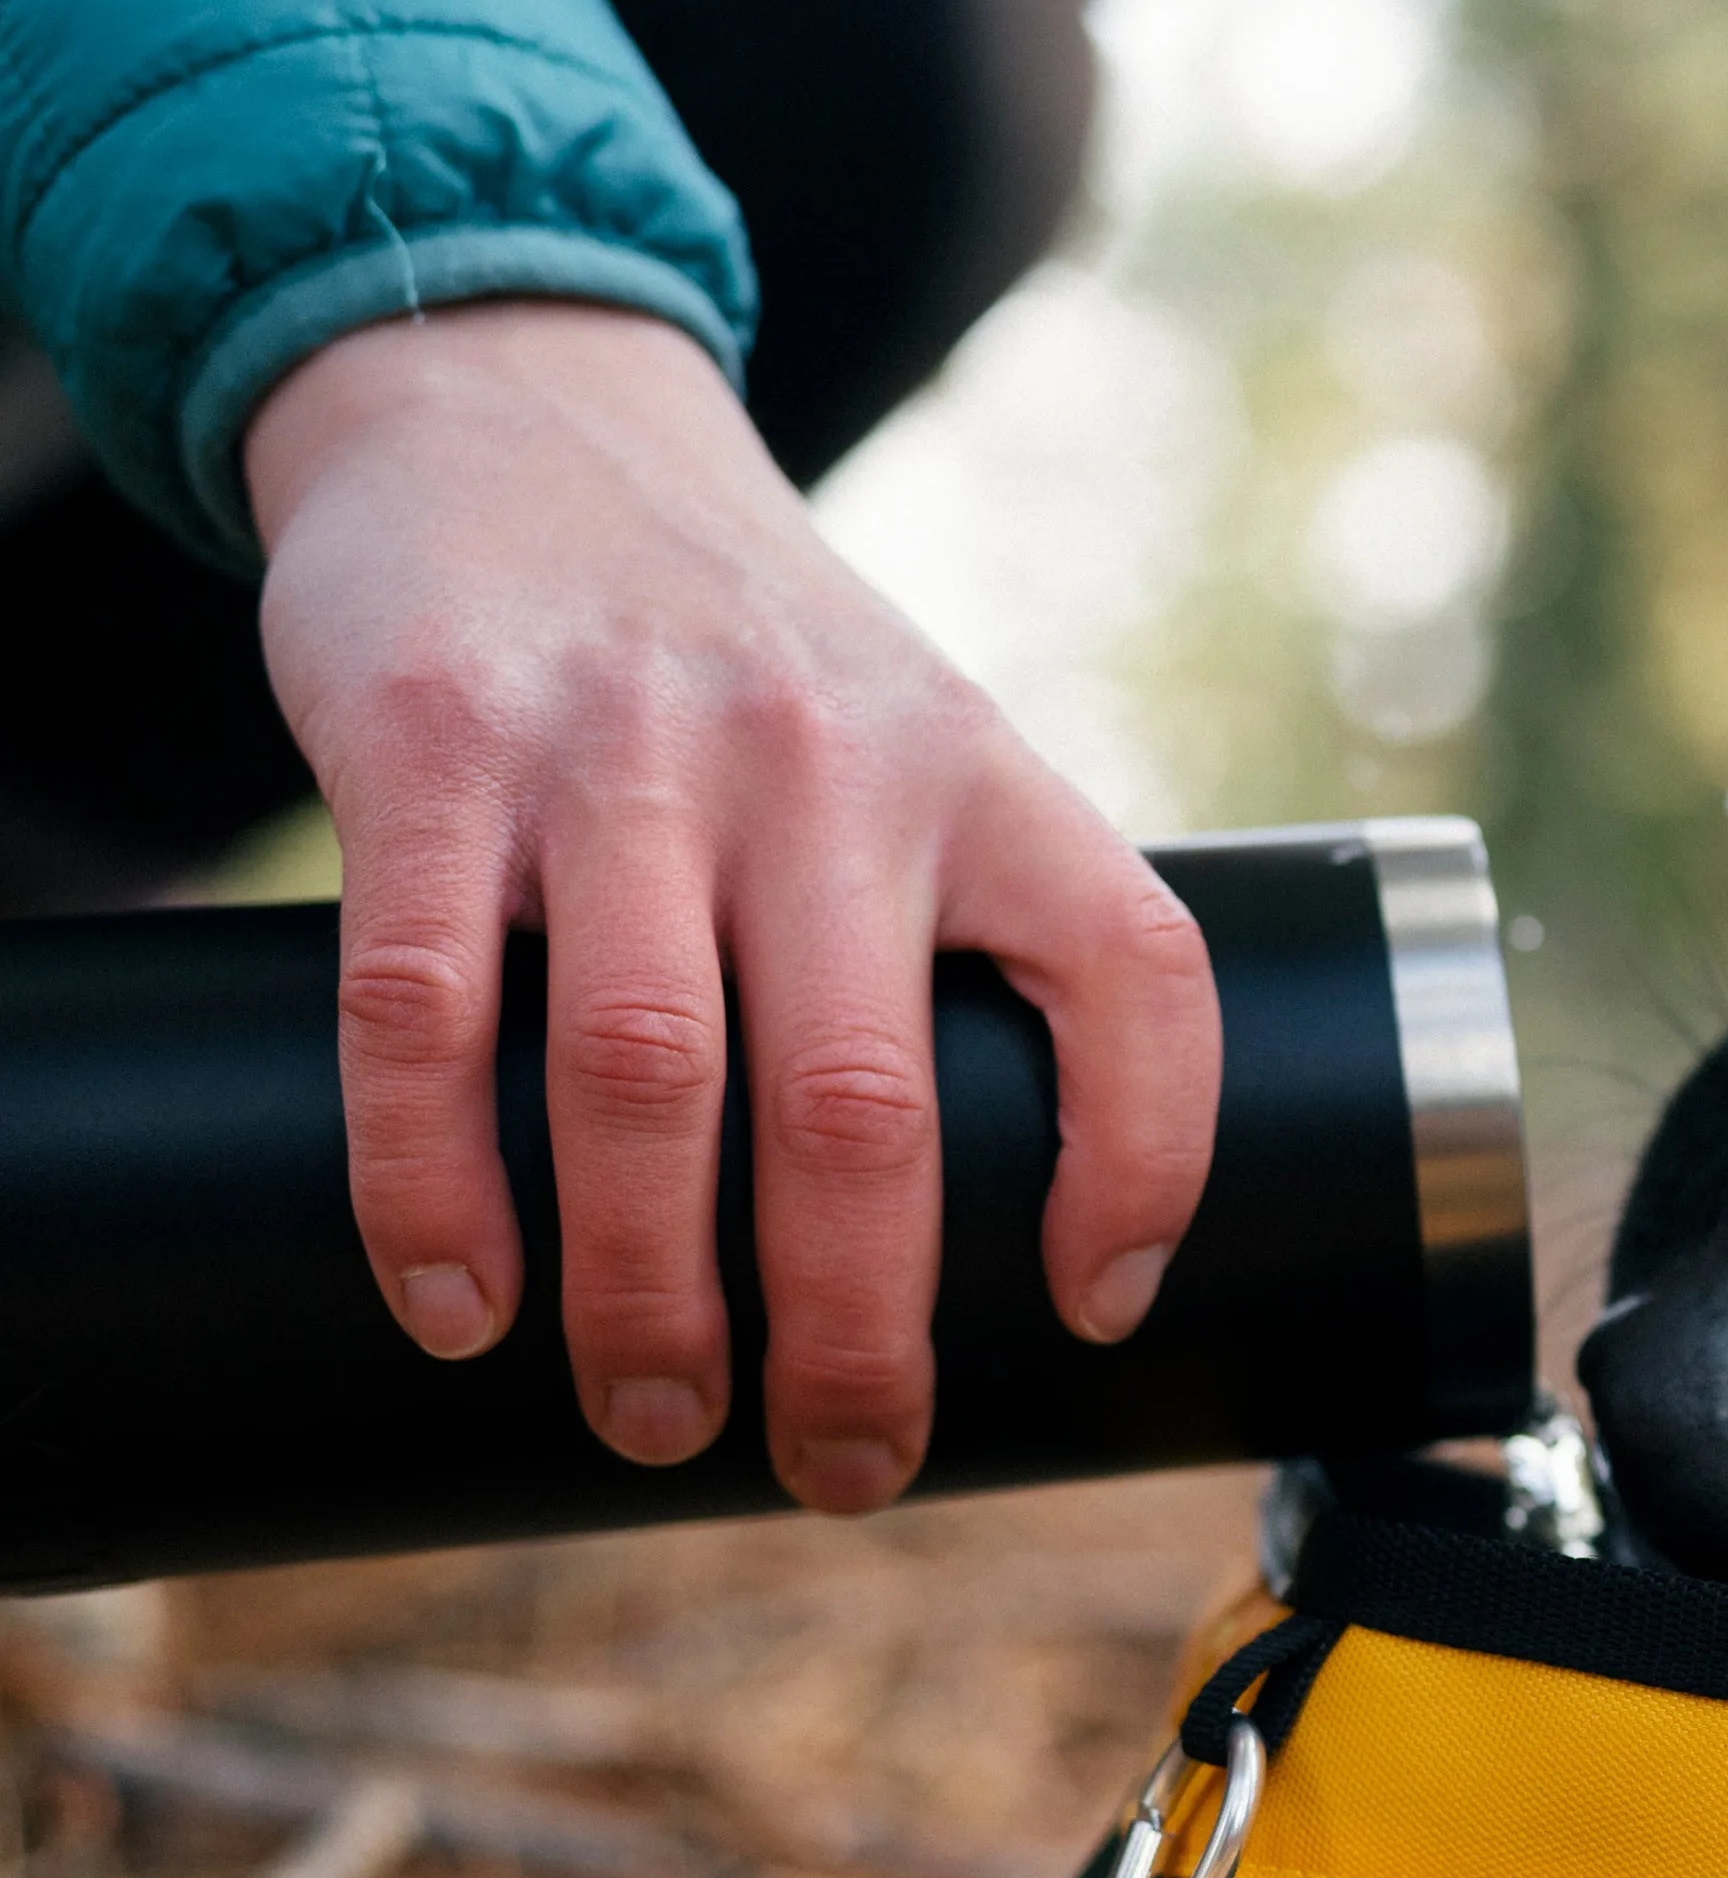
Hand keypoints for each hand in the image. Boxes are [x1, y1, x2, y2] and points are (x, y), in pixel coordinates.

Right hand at [247, 300, 1219, 1512]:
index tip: (1094, 1310)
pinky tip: (463, 1306)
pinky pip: (427, 1011)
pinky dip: (436, 1189)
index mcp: (986, 768)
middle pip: (867, 1106)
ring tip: (654, 1419)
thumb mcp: (912, 740)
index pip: (1140, 980)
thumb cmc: (744, 653)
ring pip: (651, 1081)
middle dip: (857, 1332)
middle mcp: (827, 760)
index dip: (1149, 1165)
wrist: (518, 410)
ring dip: (652, 1295)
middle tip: (843, 1466)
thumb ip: (965, 925)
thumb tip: (1013, 1225)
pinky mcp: (432, 747)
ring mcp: (622, 752)